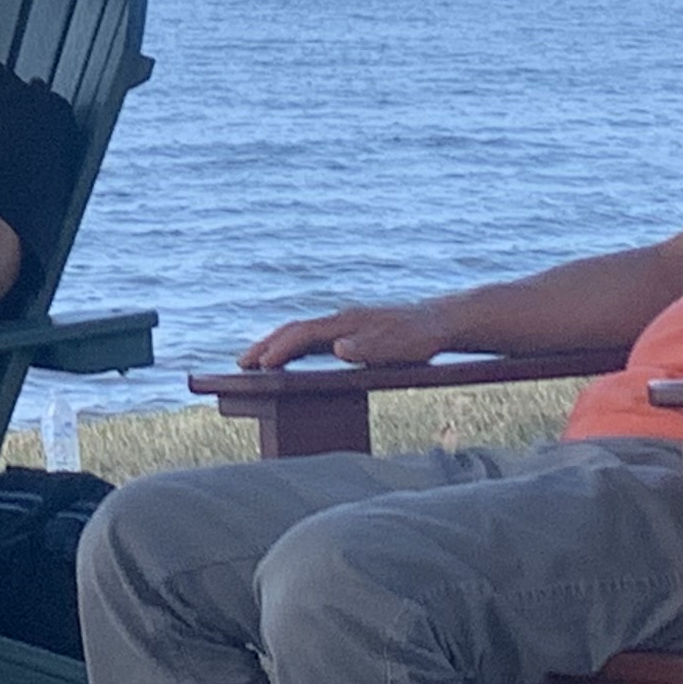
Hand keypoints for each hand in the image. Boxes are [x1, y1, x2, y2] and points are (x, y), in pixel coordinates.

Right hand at [239, 300, 460, 371]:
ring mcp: (345, 323)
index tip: (259, 364)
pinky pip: (313, 336)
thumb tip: (338, 350)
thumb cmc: (421, 338)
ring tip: (257, 360)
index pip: (304, 334)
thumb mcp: (401, 347)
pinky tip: (292, 356)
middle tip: (241, 363)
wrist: (442, 321)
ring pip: (302, 330)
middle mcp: (341, 319)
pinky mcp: (351, 329)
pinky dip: (293, 344)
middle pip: (295, 329)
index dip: (280, 348)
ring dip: (277, 343)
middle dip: (266, 344)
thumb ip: (371, 348)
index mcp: (348, 323)